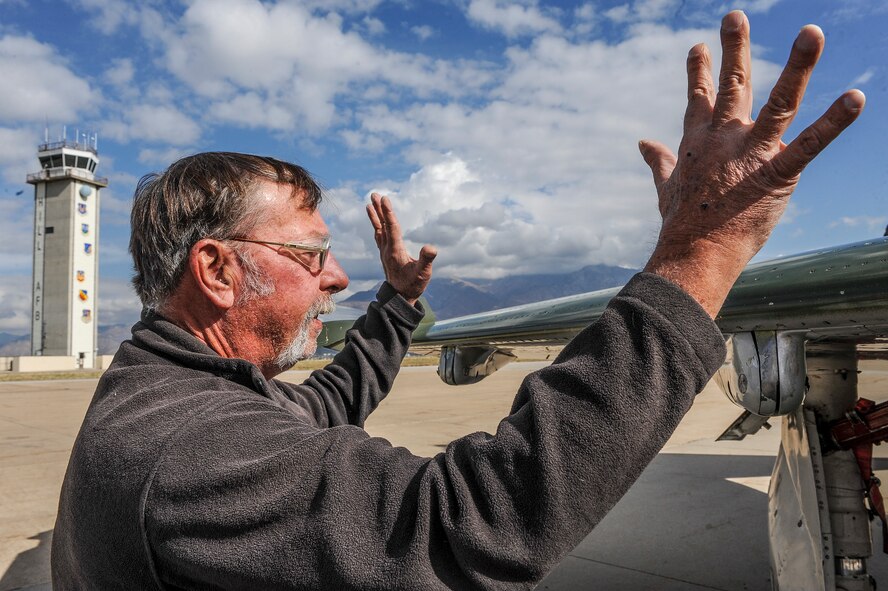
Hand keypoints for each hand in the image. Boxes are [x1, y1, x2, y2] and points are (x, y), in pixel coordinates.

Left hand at [366, 193, 436, 304]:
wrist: (400, 297)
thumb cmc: (413, 285)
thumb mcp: (423, 274)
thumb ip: (427, 260)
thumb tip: (431, 248)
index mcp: (396, 251)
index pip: (392, 227)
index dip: (388, 212)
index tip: (384, 199)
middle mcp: (387, 249)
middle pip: (383, 225)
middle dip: (379, 209)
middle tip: (374, 194)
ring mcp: (385, 252)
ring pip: (379, 229)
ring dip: (375, 215)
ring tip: (370, 202)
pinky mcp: (385, 254)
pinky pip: (379, 236)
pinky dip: (377, 225)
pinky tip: (376, 221)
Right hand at [640, 11, 864, 316]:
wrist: (693, 255)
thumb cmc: (680, 226)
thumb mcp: (665, 187)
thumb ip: (657, 161)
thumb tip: (641, 143)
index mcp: (697, 142)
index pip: (699, 98)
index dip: (699, 71)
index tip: (698, 47)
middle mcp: (722, 140)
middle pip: (733, 86)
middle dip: (734, 49)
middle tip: (735, 16)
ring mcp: (749, 154)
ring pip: (778, 103)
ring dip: (797, 66)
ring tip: (811, 32)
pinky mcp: (775, 175)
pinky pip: (808, 145)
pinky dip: (833, 123)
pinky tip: (855, 98)